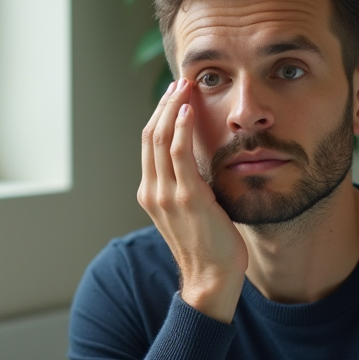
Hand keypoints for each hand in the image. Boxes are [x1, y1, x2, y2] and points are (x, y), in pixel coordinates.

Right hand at [137, 78, 246, 322]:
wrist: (210, 278)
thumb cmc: (207, 246)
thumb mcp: (191, 210)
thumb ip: (187, 185)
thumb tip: (200, 160)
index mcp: (150, 193)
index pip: (148, 143)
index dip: (160, 114)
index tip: (175, 94)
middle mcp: (152, 191)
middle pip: (149, 135)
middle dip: (164, 104)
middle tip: (179, 81)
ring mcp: (166, 195)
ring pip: (160, 138)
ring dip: (172, 108)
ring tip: (185, 86)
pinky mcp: (186, 197)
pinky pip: (178, 154)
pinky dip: (181, 128)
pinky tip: (189, 110)